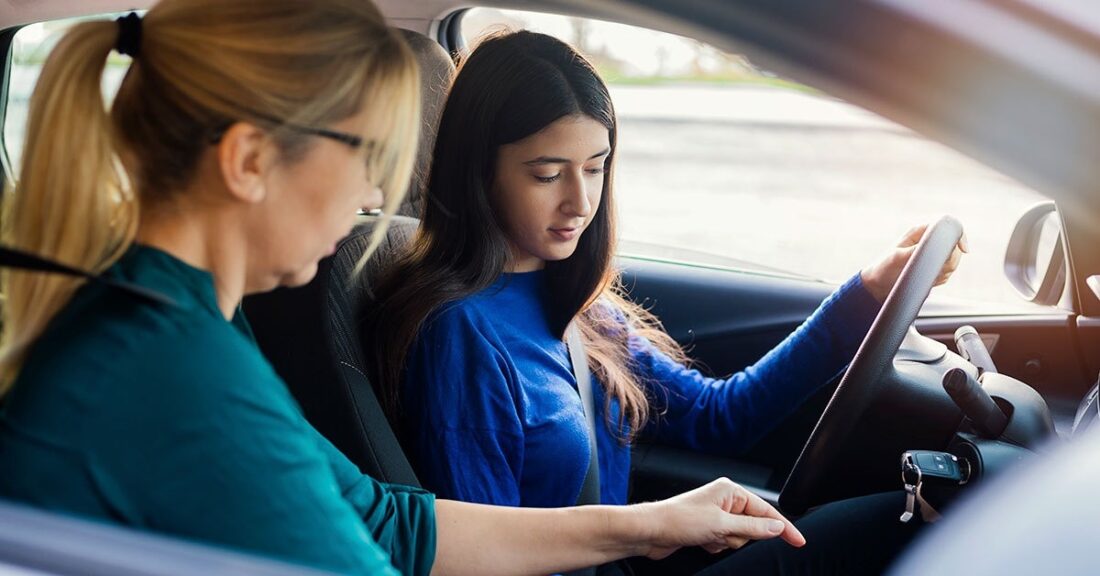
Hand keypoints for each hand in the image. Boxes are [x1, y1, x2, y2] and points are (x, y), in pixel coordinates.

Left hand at [639, 478, 804, 559]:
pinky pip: (725, 542)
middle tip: (721, 534)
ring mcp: (716, 514)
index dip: (784, 528)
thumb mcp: (721, 525)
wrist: (650, 531)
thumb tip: (777, 528)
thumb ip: (753, 528)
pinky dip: (716, 546)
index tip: (799, 542)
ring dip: (726, 542)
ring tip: (707, 537)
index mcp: (730, 491)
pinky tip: (701, 542)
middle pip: (753, 527)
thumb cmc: (679, 520)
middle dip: (739, 536)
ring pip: (739, 537)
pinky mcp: (708, 528)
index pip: (766, 511)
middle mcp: (724, 500)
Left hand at [860, 223, 968, 302]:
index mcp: (920, 231)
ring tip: (925, 275)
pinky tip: (926, 280)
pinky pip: (948, 273)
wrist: (879, 284)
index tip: (964, 250)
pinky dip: (940, 278)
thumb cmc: (884, 267)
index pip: (948, 225)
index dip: (959, 235)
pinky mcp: (934, 267)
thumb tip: (937, 247)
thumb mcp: (897, 257)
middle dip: (950, 260)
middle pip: (955, 246)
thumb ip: (918, 251)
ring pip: (954, 261)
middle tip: (934, 269)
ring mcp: (933, 254)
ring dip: (944, 271)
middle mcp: (929, 241)